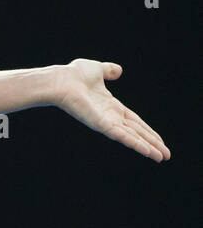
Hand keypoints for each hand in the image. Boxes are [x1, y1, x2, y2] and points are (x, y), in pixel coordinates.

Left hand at [53, 59, 169, 161]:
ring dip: (147, 147)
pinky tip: (148, 152)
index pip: (134, 121)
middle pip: (136, 132)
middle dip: (151, 143)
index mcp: (111, 106)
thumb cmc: (74, 75)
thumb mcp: (97, 69)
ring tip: (161, 157)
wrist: (61, 80)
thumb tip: (118, 70)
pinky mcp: (101, 125)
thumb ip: (109, 70)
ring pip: (132, 137)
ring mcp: (106, 122)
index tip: (159, 139)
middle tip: (165, 155)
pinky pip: (122, 136)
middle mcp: (110, 116)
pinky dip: (136, 144)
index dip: (147, 130)